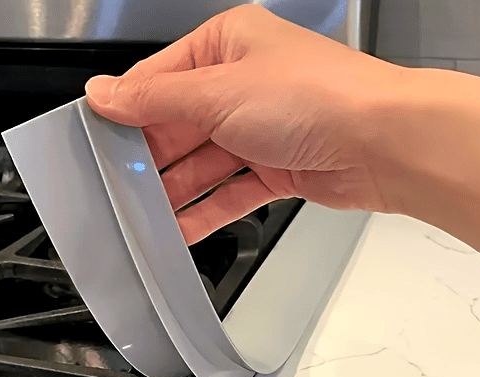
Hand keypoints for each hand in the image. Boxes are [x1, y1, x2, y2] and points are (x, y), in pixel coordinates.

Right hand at [85, 6, 402, 242]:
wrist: (381, 143)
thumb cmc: (317, 98)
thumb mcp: (218, 93)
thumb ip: (155, 99)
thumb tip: (104, 92)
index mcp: (227, 46)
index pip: (159, 79)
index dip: (127, 112)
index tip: (97, 141)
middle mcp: (243, 85)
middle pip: (178, 127)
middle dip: (151, 160)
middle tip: (119, 188)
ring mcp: (260, 130)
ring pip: (202, 165)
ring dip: (176, 192)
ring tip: (145, 217)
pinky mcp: (276, 170)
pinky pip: (229, 193)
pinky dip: (206, 211)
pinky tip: (181, 229)